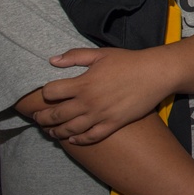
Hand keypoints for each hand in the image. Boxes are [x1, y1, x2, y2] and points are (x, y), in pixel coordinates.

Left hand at [34, 47, 171, 143]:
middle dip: (43, 118)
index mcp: (84, 83)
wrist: (156, 74)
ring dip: (56, 132)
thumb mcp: (100, 54)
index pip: (51, 92)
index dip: (45, 93)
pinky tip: (73, 139)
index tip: (46, 94)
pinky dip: (79, 140)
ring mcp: (101, 115)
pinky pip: (92, 137)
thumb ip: (75, 56)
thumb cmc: (129, 61)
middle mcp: (89, 102)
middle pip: (56, 115)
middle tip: (37, 118)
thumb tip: (52, 60)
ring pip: (71, 129)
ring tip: (50, 131)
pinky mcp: (114, 124)